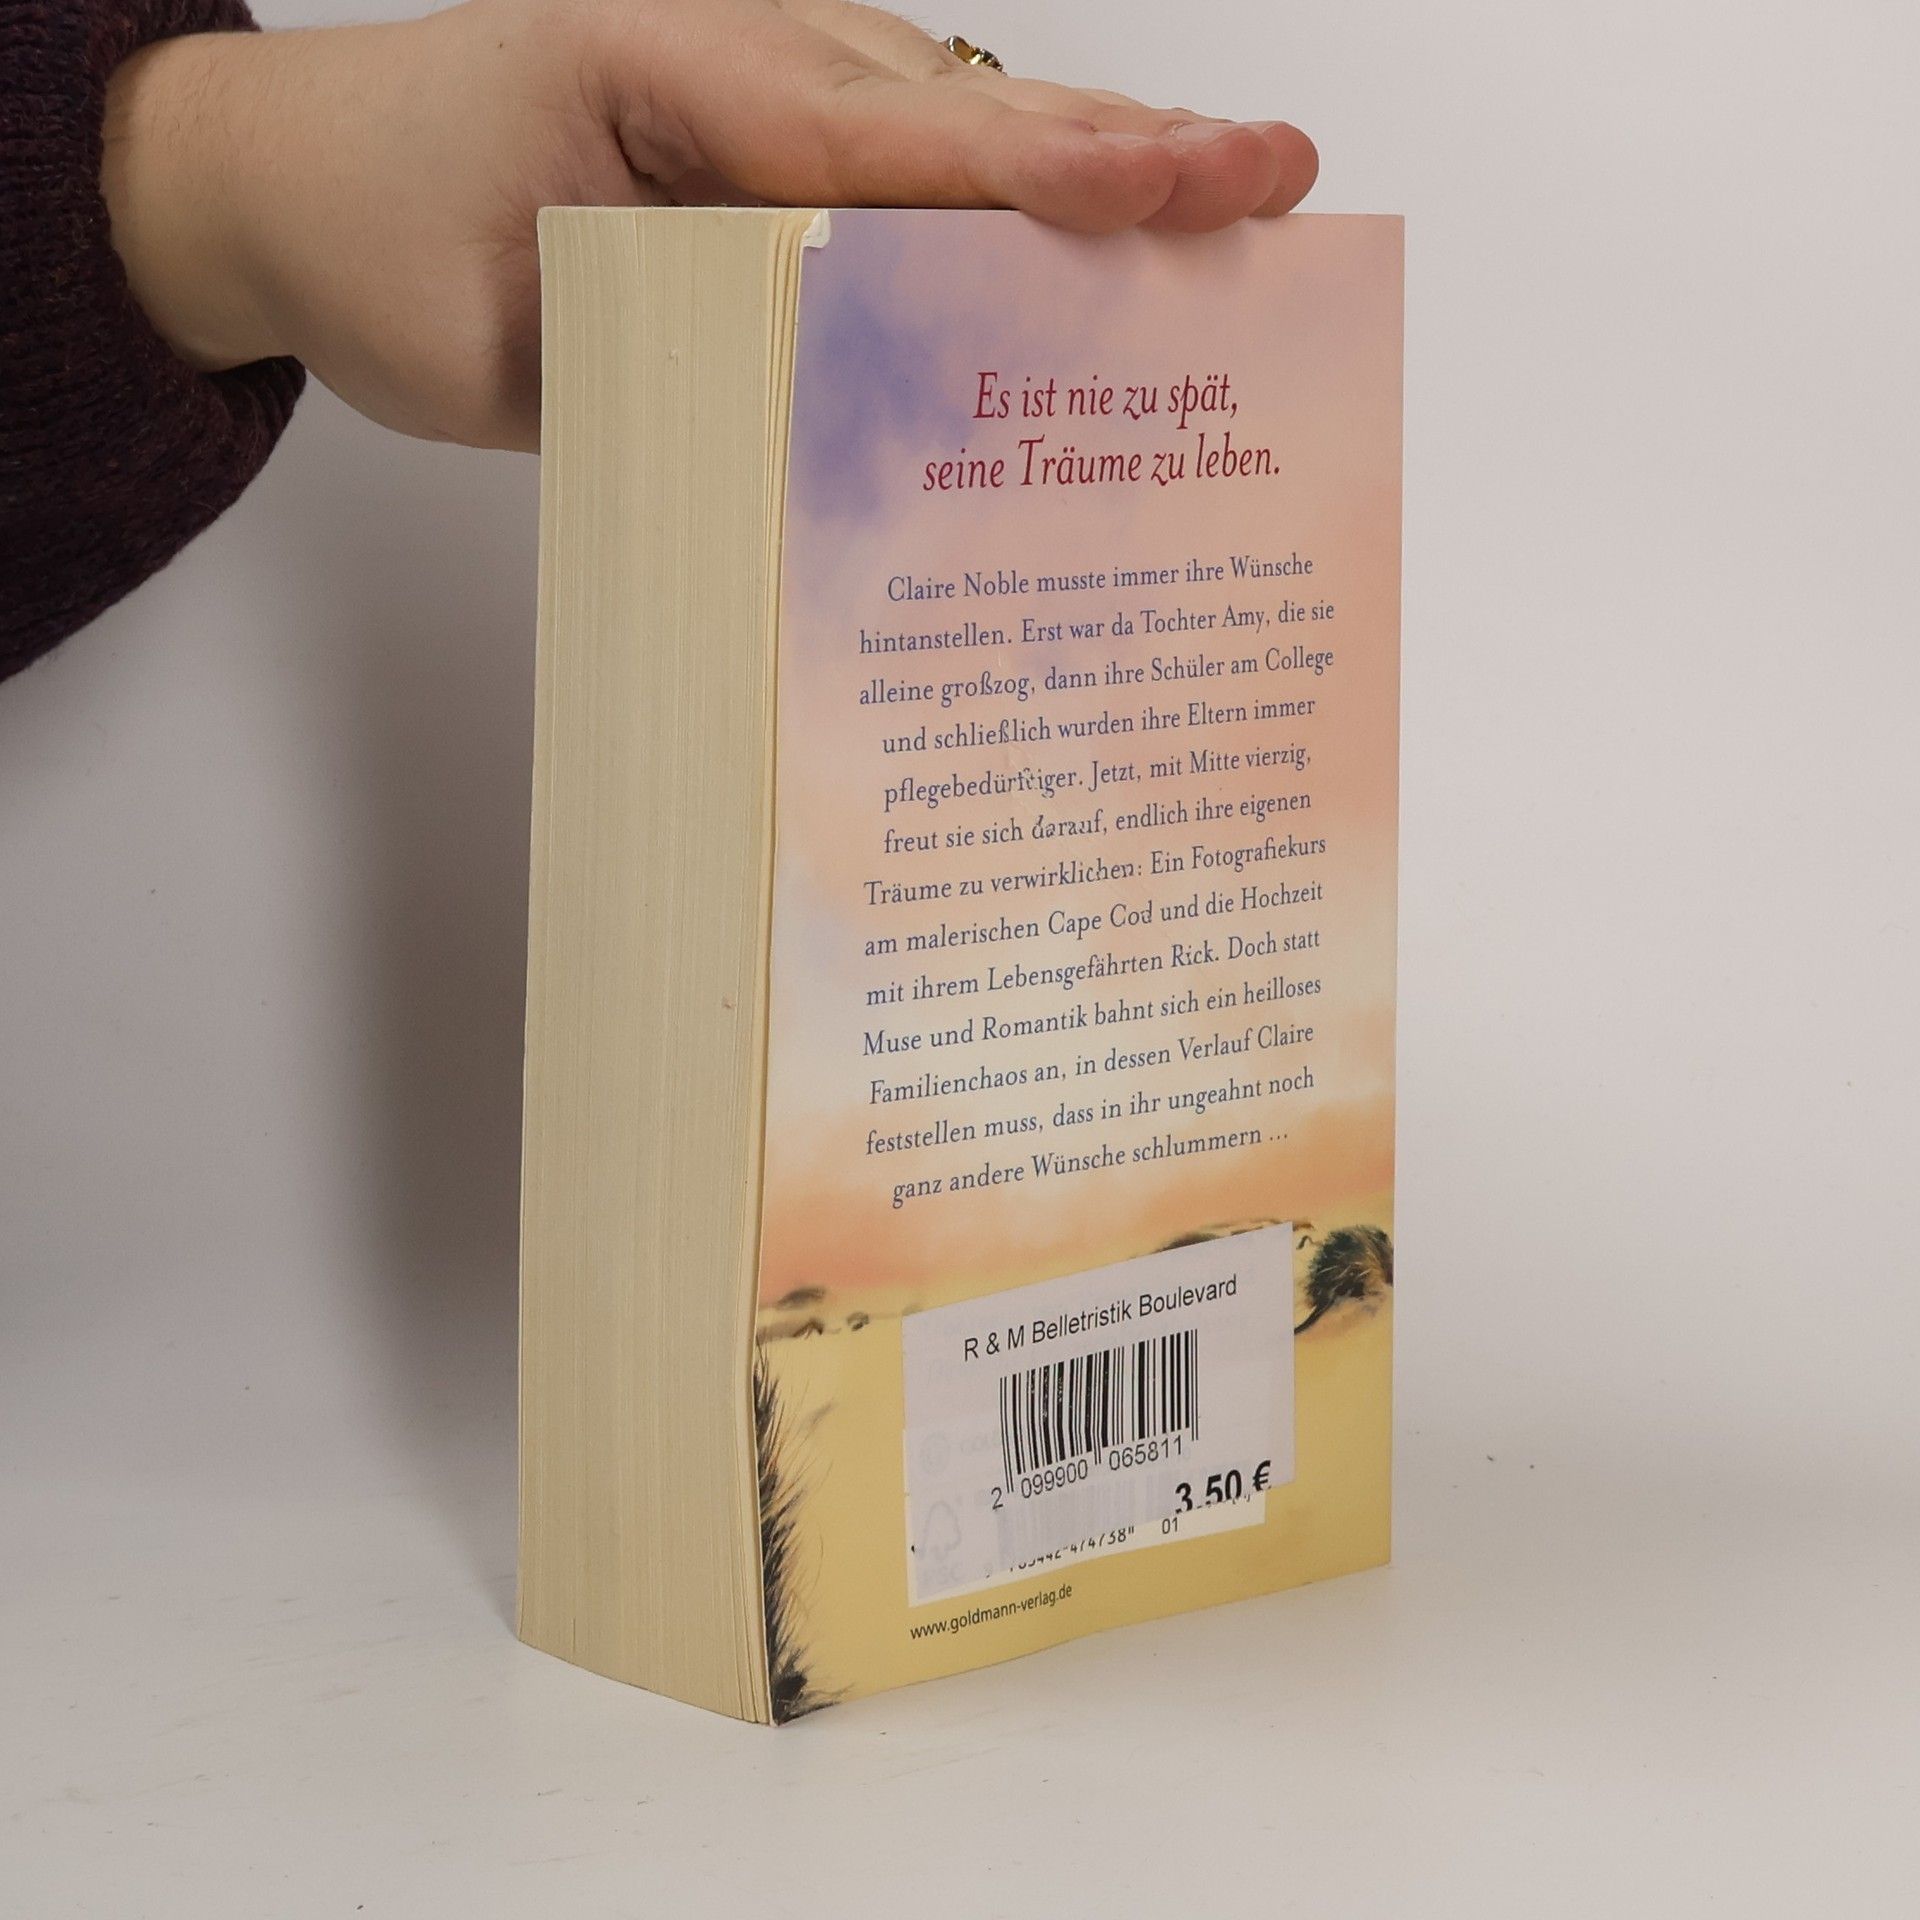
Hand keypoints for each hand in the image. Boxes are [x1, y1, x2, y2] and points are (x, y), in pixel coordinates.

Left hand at [102, 0, 1317, 451]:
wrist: (306, 185)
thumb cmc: (385, 235)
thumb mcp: (498, 336)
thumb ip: (665, 364)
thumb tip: (828, 428)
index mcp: (666, 76)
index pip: (874, 135)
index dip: (1027, 174)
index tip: (1159, 192)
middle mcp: (747, 66)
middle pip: (965, 111)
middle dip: (1128, 152)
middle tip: (1273, 180)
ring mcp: (777, 102)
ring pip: (969, 130)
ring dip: (1111, 175)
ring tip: (1252, 203)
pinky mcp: (785, 159)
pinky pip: (927, 177)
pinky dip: (1034, 214)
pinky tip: (1124, 250)